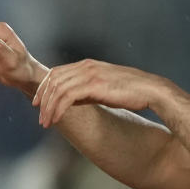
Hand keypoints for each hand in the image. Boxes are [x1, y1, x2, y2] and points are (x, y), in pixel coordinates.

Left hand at [32, 60, 163, 126]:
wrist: (151, 90)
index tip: (38, 103)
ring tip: (46, 123)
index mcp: (87, 65)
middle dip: (43, 99)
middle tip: (40, 118)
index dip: (44, 88)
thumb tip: (69, 101)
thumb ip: (86, 91)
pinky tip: (56, 119)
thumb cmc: (130, 92)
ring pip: (58, 89)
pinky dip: (58, 109)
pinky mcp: (94, 84)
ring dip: (49, 107)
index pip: (56, 73)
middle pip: (53, 80)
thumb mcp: (103, 89)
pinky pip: (67, 96)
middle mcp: (86, 66)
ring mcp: (90, 74)